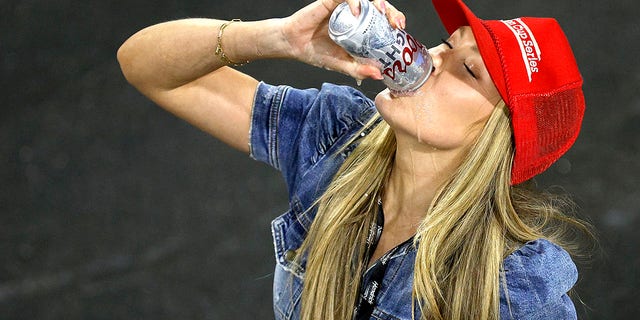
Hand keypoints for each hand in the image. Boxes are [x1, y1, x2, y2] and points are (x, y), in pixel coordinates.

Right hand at [280, 0, 405, 79]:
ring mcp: (346, 7)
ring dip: (379, 3)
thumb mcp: (342, 65)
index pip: (384, 22)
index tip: (400, 30)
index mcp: (362, 29)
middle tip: (396, 24)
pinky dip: (355, 1)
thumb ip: (359, 69)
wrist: (295, 46)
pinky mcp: (332, 1)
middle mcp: (356, 15)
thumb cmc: (317, 52)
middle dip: (392, 13)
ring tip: (381, 13)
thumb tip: (378, 75)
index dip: (395, 22)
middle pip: (380, 8)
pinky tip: (355, 12)